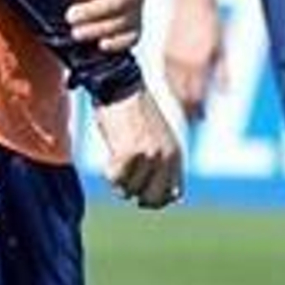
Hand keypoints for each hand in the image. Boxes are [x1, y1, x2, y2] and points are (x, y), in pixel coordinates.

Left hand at [67, 0, 143, 52]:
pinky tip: (101, 44)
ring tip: (76, 32)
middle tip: (69, 16)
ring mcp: (138, 13)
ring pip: (123, 22)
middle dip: (94, 10)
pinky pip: (130, 40)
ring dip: (99, 28)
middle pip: (120, 2)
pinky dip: (117, 43)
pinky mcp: (135, 33)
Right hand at [93, 87, 183, 208]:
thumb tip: (169, 197)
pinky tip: (109, 156)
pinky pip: (115, 179)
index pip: (172, 195)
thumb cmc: (133, 111)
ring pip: (129, 190)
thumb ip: (162, 164)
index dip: (153, 197)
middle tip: (124, 176)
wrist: (120, 84)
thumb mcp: (157, 138)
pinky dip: (108, 171)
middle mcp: (166, 158)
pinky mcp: (129, 153)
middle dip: (135, 192)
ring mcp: (149, 156)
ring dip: (118, 180)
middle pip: (151, 199)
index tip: (139, 186)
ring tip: (116, 158)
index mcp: (175, 155)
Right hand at [163, 0, 223, 121]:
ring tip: (185, 108)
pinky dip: (171, 86)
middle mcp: (183, 63)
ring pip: (172, 86)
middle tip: (193, 120)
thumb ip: (222, 72)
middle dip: (188, 109)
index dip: (199, 110)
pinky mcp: (166, 52)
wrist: (193, 1)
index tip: (202, 120)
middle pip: (183, 94)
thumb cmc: (212, 23)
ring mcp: (172, 58)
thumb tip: (225, 93)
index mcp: (198, 63)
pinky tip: (176, 89)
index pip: (196, 95)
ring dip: (179, 99)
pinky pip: (166, 75)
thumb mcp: (221, 48)